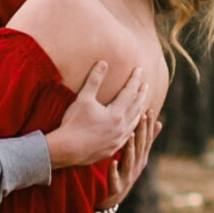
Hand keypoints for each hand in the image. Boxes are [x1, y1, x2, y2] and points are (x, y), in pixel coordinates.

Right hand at [44, 50, 150, 171]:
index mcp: (116, 113)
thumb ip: (95, 80)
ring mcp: (119, 139)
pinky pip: (128, 136)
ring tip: (143, 104)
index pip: (130, 92)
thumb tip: (103, 63)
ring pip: (135, 122)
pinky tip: (132, 127)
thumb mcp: (84, 99)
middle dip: (141, 94)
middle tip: (146, 85)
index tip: (140, 69)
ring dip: (140, 111)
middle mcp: (122, 127)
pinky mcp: (113, 148)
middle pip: (136, 107)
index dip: (134, 79)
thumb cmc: (74, 123)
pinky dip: (133, 127)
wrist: (67, 150)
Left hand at [99, 108, 160, 212]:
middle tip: (142, 116)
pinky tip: (113, 163)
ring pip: (130, 161)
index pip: (147, 139)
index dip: (148, 125)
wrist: (112, 199)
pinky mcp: (117, 188)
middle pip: (141, 147)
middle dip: (142, 131)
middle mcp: (137, 167)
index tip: (148, 109)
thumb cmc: (125, 173)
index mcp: (141, 158)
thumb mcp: (137, 156)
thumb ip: (147, 141)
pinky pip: (115, 179)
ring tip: (130, 135)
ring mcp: (128, 178)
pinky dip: (114, 171)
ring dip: (131, 148)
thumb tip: (159, 123)